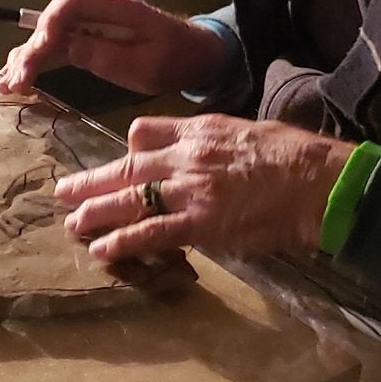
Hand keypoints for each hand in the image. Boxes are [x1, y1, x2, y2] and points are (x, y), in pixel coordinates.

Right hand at [0, 0, 228, 96]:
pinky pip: (59, 47)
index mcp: (117, 8)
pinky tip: (19, 79)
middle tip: (16, 78)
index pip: (71, 1)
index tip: (40, 50)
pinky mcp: (91, 41)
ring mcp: (94, 26)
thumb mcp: (148, 64)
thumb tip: (68, 48)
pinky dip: (38, 62)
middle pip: (54, 19)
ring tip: (8, 84)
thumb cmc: (178, 59)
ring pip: (51, 35)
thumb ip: (108, 56)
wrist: (197, 57)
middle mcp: (100, 12)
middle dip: (31, 47)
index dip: (50, 21)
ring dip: (27, 57)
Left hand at [56, 114, 354, 262]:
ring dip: (96, 213)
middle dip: (92, 181)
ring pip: (129, 199)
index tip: (120, 159)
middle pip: (126, 166)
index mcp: (197, 130)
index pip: (144, 130)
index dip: (128, 147)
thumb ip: (216, 142)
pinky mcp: (200, 224)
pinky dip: (123, 243)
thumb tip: (205, 157)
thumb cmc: (293, 155)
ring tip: (72, 224)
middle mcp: (185, 156)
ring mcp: (190, 190)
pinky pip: (151, 233)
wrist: (317, 180)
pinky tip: (102, 252)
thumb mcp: (247, 130)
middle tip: (63, 191)